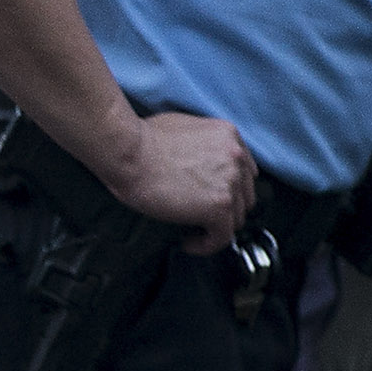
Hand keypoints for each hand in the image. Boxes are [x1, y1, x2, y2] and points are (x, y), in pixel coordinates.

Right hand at [98, 108, 257, 254]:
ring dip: (215, 227)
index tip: (210, 198)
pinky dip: (206, 245)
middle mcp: (236, 157)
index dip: (228, 189)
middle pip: (244, 195)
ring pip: (236, 218)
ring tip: (192, 232)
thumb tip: (195, 161)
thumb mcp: (181, 126)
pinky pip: (222, 236)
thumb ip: (201, 143)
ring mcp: (231, 182)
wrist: (127, 152)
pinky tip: (188, 243)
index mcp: (228, 136)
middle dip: (225, 208)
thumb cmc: (140, 139)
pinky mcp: (219, 206)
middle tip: (201, 217)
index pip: (244, 171)